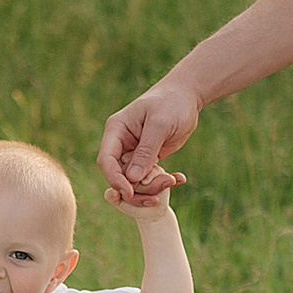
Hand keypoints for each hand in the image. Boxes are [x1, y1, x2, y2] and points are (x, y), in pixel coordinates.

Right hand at [98, 71, 199, 208]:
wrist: (186, 97)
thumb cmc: (171, 104)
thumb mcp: (160, 125)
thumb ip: (146, 151)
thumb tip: (133, 178)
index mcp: (116, 130)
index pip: (106, 160)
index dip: (114, 179)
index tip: (129, 193)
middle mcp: (121, 144)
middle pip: (119, 176)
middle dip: (137, 188)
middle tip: (157, 196)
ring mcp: (134, 153)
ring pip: (135, 181)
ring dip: (152, 186)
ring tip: (173, 180)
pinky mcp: (148, 159)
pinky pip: (149, 178)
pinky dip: (162, 182)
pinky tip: (178, 178)